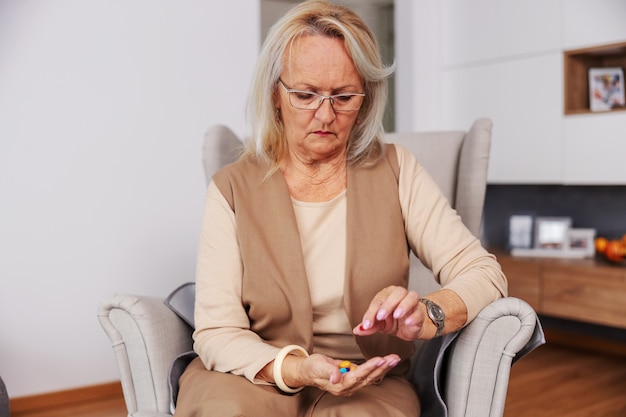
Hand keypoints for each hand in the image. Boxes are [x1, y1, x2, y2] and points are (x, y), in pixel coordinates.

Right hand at [286, 353, 400, 395]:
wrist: (309, 371)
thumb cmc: (312, 368)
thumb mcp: (318, 367)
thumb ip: (328, 372)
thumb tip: (336, 377)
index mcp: (340, 385)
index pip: (358, 376)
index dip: (369, 368)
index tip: (380, 359)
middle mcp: (348, 387)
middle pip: (368, 378)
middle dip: (382, 368)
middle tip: (393, 358)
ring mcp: (352, 383)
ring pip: (371, 376)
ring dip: (383, 367)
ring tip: (394, 358)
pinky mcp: (354, 377)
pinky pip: (369, 373)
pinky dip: (378, 366)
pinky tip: (386, 361)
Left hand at [352, 285, 426, 340]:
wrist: (409, 329)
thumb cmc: (394, 321)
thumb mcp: (380, 324)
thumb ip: (370, 326)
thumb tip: (358, 330)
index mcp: (388, 294)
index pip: (379, 300)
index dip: (371, 312)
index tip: (367, 324)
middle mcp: (401, 295)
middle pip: (397, 293)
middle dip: (388, 304)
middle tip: (381, 317)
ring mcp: (412, 303)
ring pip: (411, 297)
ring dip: (403, 305)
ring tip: (396, 315)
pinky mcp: (420, 313)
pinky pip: (419, 312)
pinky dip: (413, 316)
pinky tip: (407, 322)